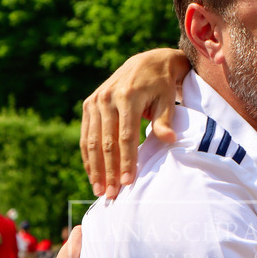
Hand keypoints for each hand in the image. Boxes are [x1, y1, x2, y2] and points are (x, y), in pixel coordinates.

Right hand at [81, 48, 188, 197]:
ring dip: (95, 167)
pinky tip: (92, 173)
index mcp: (128, 96)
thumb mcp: (168, 100)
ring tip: (99, 190)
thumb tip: (169, 140)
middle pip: (107, 141)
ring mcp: (96, 101)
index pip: (126, 135)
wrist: (147, 62)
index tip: (128, 182)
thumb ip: (165, 121)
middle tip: (111, 194)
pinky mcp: (89, 104)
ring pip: (93, 141)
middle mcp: (107, 98)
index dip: (126, 160)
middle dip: (108, 170)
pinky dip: (88, 155)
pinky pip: (87, 134)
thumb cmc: (162, 86)